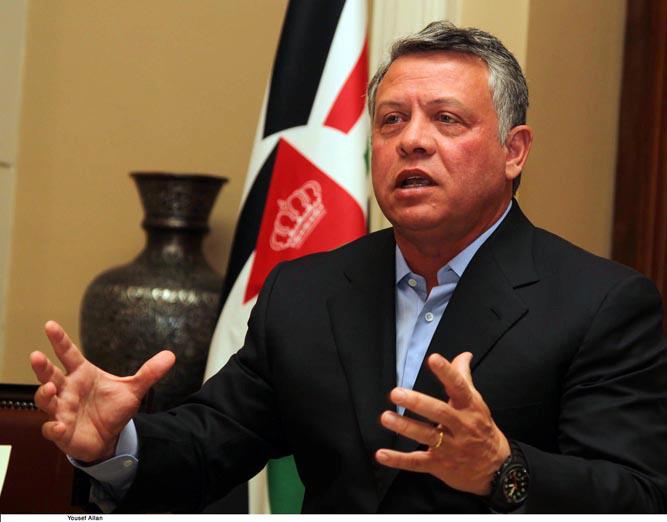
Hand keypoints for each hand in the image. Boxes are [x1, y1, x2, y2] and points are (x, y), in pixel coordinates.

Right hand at [30, 321, 174, 462]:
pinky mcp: (62, 431)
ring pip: (45, 400)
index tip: (50, 325)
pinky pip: (52, 429)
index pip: (68, 354)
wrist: (110, 437)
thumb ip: (149, 372)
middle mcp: (68, 390)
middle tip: (36, 355)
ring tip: (50, 388)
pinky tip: (59, 426)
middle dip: (41, 366)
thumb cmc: (113, 409)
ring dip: (44, 394)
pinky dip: (54, 427)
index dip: (59, 340)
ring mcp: (62, 410)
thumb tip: (171, 355)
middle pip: (49, 375)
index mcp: (82, 374)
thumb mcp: (133, 389)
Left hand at [375, 352, 509, 495]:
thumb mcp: (477, 402)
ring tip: (386, 417)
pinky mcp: (439, 465)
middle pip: (439, 412)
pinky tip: (381, 454)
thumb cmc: (481, 428)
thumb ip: (464, 377)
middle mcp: (461, 426)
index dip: (447, 372)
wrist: (496, 469)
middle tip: (396, 393)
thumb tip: (464, 354)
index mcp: (469, 407)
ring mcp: (450, 447)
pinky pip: (417, 462)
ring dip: (405, 427)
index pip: (459, 387)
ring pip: (427, 436)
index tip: (433, 358)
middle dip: (417, 402)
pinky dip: (398, 460)